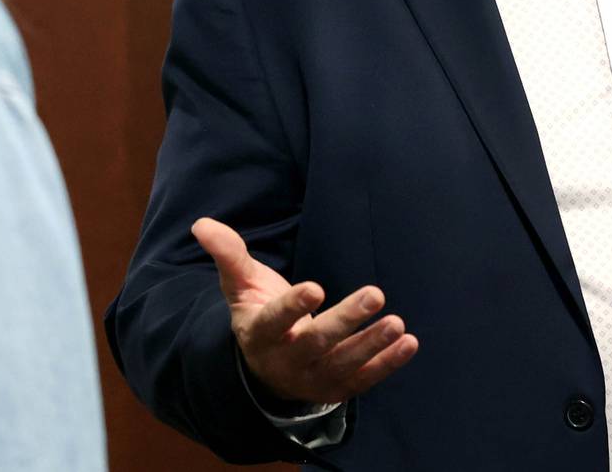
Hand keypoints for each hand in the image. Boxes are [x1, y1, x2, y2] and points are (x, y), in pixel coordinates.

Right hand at [192, 217, 417, 405]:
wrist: (267, 369)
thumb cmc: (260, 315)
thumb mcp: (241, 287)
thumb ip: (229, 256)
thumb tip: (202, 224)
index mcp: (259, 334)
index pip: (275, 321)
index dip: (293, 307)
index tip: (315, 288)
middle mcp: (285, 360)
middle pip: (316, 342)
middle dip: (345, 320)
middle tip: (376, 294)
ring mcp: (313, 378)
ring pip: (343, 364)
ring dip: (372, 344)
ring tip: (397, 323)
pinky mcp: (337, 388)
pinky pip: (364, 379)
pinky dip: (387, 364)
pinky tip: (409, 342)